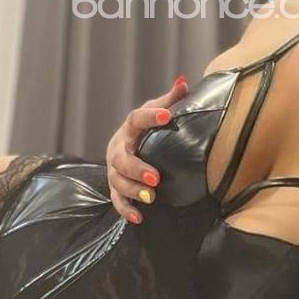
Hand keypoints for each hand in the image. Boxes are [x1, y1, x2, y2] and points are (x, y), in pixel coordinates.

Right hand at [105, 75, 188, 223]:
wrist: (124, 147)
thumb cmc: (144, 130)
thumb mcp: (155, 112)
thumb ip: (169, 100)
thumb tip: (184, 81)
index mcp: (130, 129)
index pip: (136, 119)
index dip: (150, 117)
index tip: (166, 115)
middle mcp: (118, 149)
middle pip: (121, 159)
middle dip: (137, 168)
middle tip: (155, 177)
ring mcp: (115, 170)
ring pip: (117, 182)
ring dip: (133, 190)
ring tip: (151, 196)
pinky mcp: (116, 188)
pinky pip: (117, 201)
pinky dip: (126, 209)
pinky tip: (139, 217)